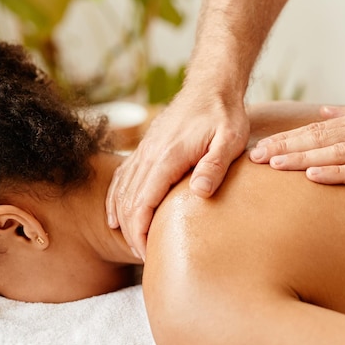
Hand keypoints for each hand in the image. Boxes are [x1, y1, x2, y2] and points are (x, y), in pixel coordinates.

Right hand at [107, 93, 249, 259]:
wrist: (211, 86)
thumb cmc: (224, 114)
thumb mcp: (230, 139)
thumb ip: (214, 166)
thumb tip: (199, 193)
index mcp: (167, 156)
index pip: (143, 202)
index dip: (141, 232)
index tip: (148, 254)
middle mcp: (149, 154)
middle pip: (128, 202)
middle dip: (131, 233)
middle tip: (145, 258)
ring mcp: (144, 150)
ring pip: (122, 191)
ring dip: (123, 220)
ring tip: (134, 244)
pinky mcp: (146, 148)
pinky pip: (122, 177)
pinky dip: (115, 199)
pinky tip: (114, 216)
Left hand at [249, 92, 344, 183]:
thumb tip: (323, 113)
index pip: (318, 130)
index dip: (289, 138)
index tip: (263, 147)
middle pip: (320, 139)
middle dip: (286, 148)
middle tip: (255, 158)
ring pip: (336, 152)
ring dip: (303, 158)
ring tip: (274, 165)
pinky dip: (339, 173)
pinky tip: (316, 176)